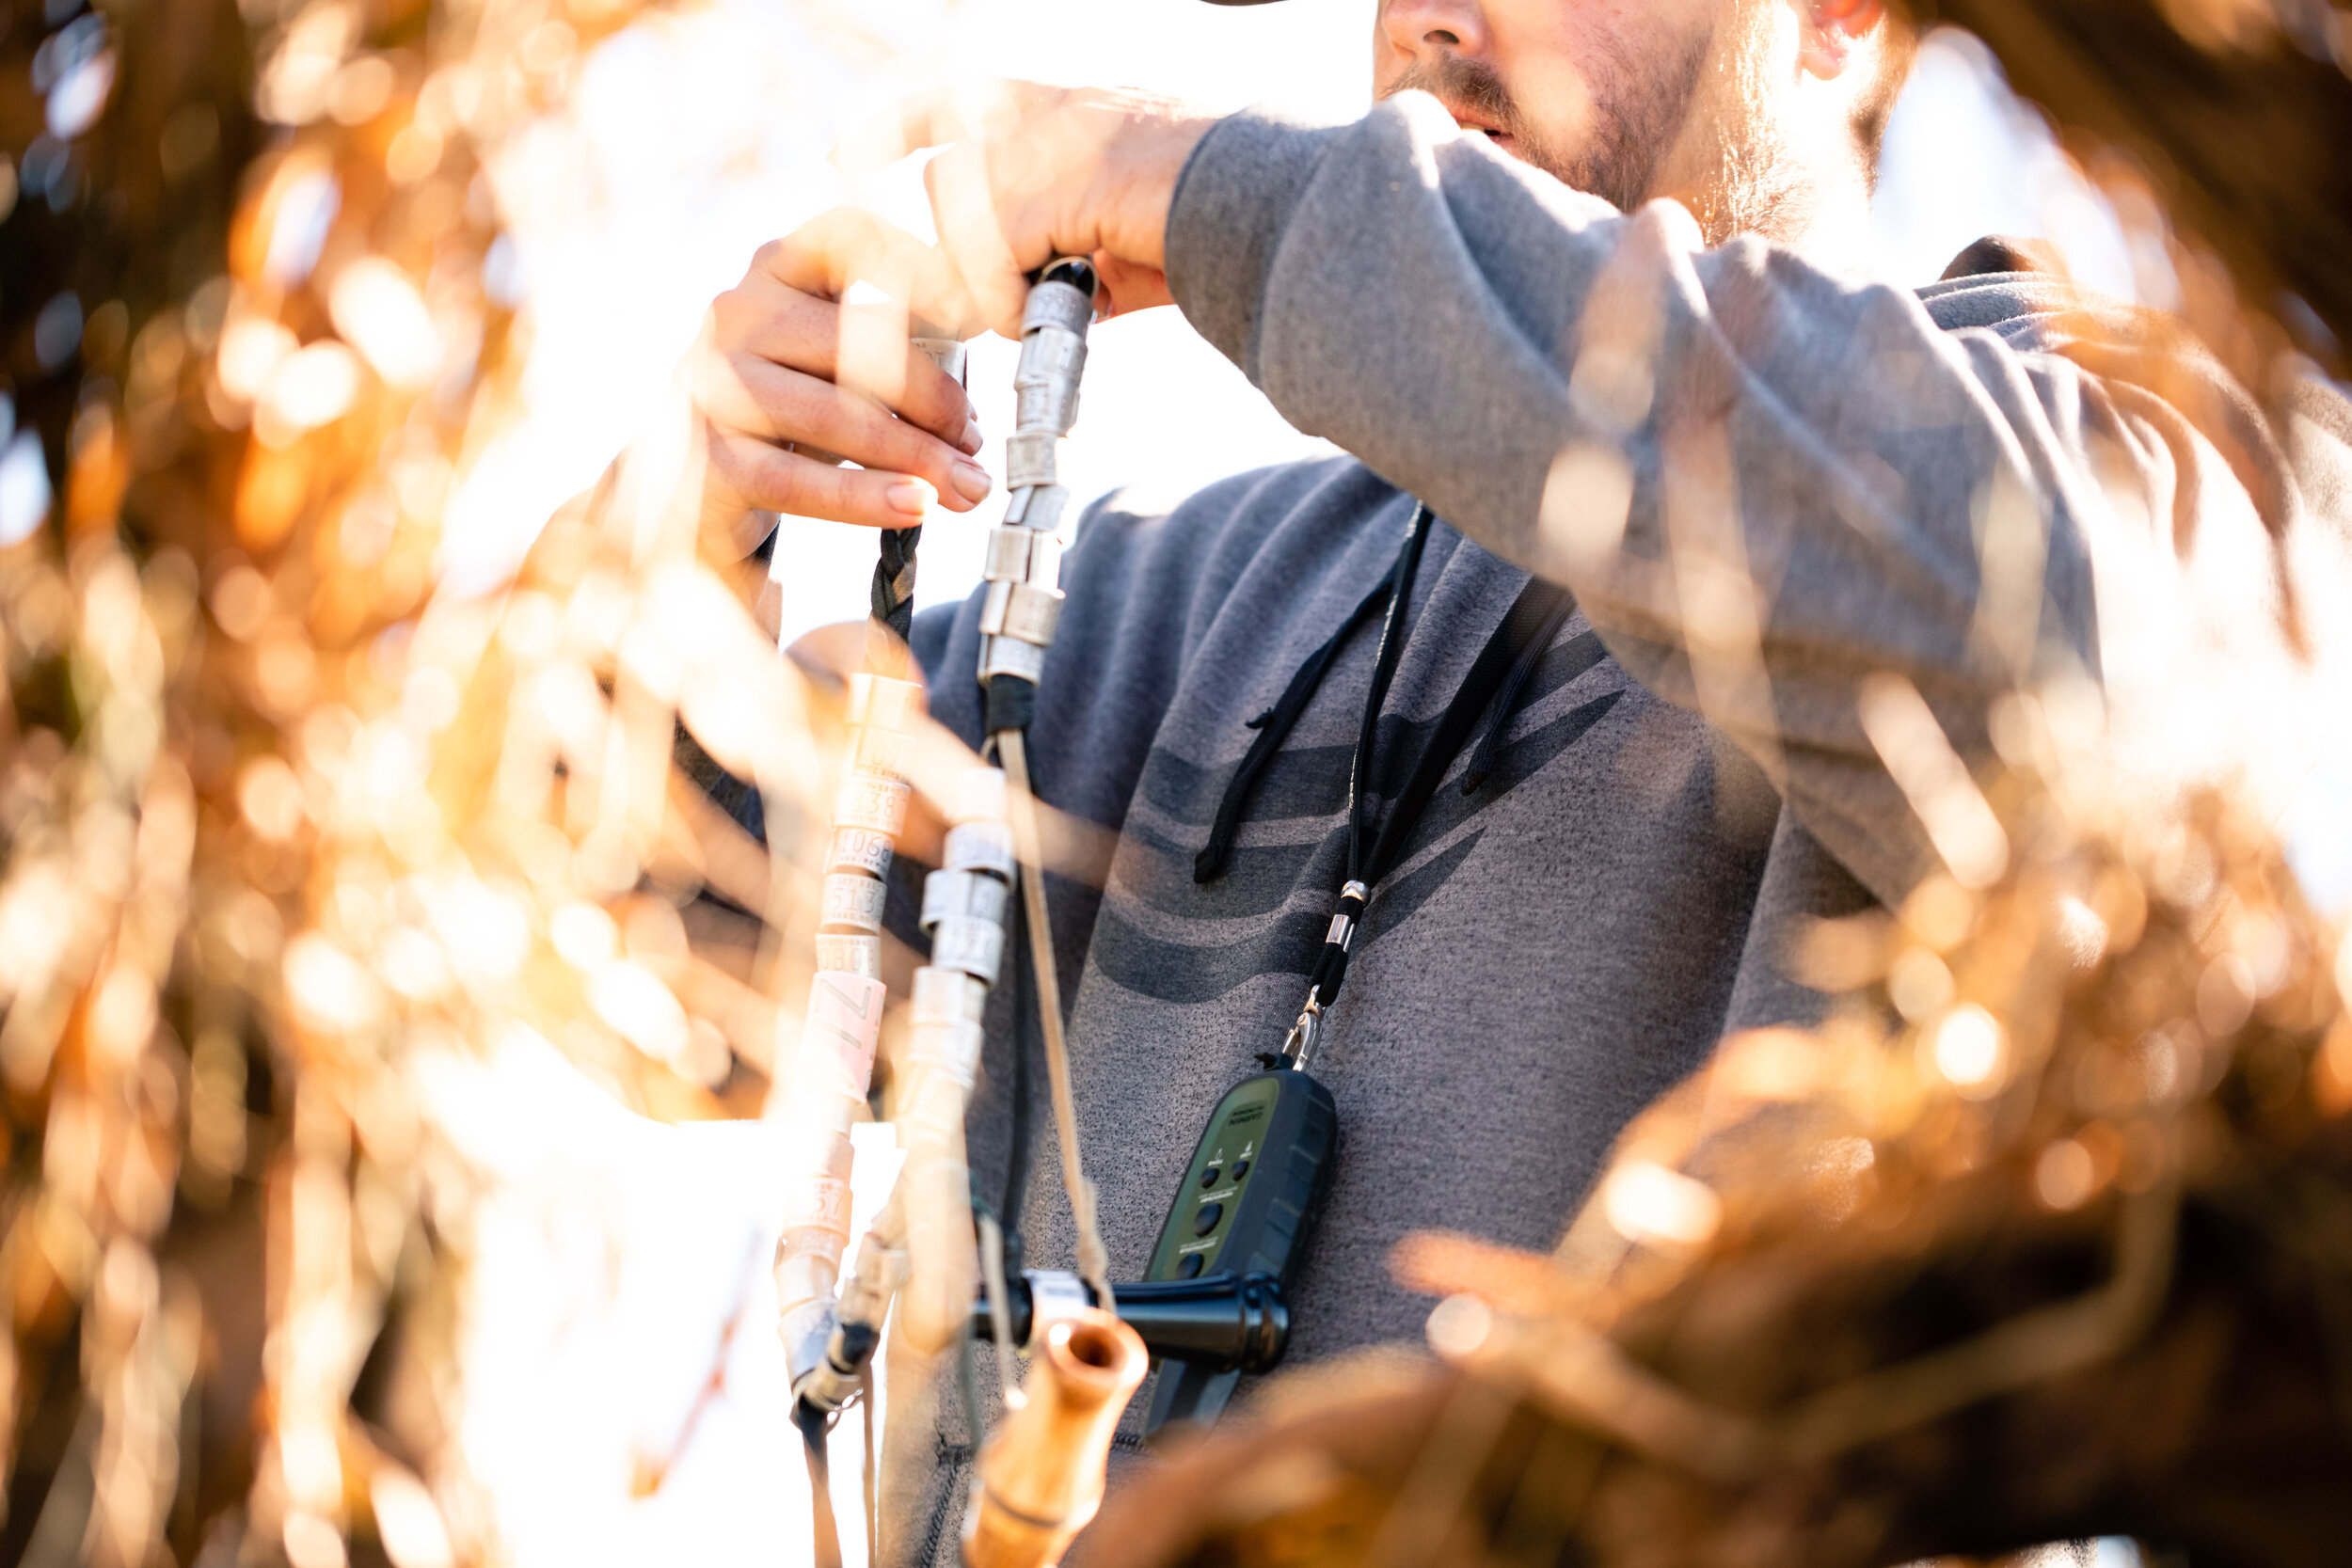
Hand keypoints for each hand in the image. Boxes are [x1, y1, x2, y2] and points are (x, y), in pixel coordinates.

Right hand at [679, 208, 997, 554]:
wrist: (692, 492)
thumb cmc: (791, 413)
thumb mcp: (838, 363)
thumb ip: (896, 346)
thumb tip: (977, 370)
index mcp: (777, 269)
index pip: (850, 236)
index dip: (920, 266)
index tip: (978, 318)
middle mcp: (737, 311)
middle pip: (854, 339)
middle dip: (933, 397)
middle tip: (976, 444)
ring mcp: (712, 382)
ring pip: (832, 413)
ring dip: (914, 455)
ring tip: (967, 488)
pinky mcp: (706, 456)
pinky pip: (798, 479)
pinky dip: (866, 497)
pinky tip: (916, 508)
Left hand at [862, 81, 1218, 339]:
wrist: (1242, 194)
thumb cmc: (1204, 209)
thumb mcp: (1119, 214)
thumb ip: (1064, 242)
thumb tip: (1041, 299)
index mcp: (1049, 104)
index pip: (941, 102)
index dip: (889, 129)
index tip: (843, 154)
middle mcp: (1024, 115)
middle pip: (941, 188)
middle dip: (961, 255)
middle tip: (1018, 292)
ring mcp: (1020, 152)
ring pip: (960, 239)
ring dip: (1001, 285)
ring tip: (1076, 288)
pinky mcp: (1022, 198)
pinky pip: (990, 278)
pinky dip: (1025, 307)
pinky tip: (1086, 298)